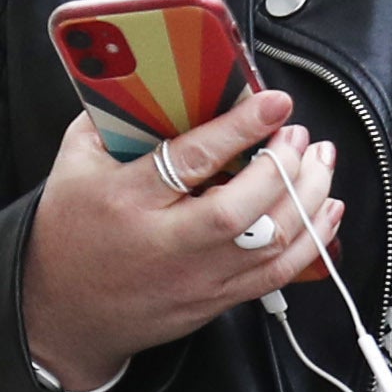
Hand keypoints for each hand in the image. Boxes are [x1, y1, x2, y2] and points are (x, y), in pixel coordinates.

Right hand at [23, 91, 340, 391]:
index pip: (190, 160)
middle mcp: (167, 243)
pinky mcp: (217, 299)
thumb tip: (154, 79)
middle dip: (283, 165)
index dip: (239, 127)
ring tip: (319, 160)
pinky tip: (325, 207)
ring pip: (270, 242)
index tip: (274, 102)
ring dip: (308, 196)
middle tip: (297, 134)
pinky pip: (278, 273)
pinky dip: (313, 239)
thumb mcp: (75, 164)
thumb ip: (113, 120)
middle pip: (241, 209)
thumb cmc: (71, 233)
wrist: (66, 312)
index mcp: (127, 200)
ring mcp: (197, 277)